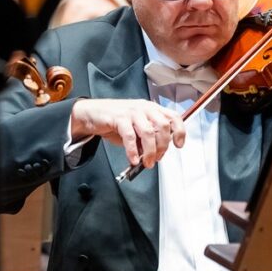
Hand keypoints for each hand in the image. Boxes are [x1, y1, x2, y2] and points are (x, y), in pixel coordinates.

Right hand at [70, 98, 185, 167]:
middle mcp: (144, 108)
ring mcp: (132, 111)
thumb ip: (147, 139)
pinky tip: (133, 159)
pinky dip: (133, 150)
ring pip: (149, 132)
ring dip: (150, 151)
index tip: (179, 145)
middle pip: (163, 126)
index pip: (173, 116)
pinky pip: (130, 136)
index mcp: (152, 109)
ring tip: (146, 162)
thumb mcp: (136, 128)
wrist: (91, 113)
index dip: (179, 131)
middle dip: (163, 146)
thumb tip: (156, 155)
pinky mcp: (119, 118)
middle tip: (157, 158)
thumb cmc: (115, 121)